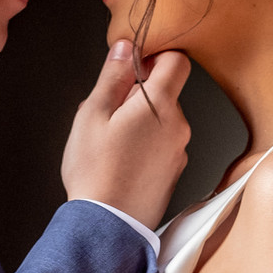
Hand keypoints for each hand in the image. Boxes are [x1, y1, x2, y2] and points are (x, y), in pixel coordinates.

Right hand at [62, 42, 190, 230]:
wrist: (108, 225)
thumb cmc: (96, 171)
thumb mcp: (93, 114)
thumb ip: (113, 76)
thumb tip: (125, 47)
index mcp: (159, 105)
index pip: (177, 61)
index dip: (156, 57)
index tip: (133, 68)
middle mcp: (178, 126)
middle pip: (166, 93)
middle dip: (140, 95)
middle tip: (109, 114)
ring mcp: (179, 151)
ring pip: (162, 121)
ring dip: (141, 122)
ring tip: (111, 143)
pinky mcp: (174, 172)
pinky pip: (162, 146)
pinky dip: (146, 146)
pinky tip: (122, 162)